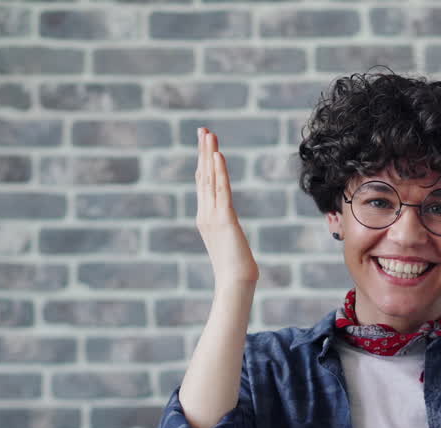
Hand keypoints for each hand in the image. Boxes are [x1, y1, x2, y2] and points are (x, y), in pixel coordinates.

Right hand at [194, 127, 257, 288]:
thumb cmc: (236, 269)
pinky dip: (219, 171)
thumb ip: (228, 231)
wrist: (235, 284)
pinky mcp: (224, 219)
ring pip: (210, 178)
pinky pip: (221, 190)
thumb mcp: (231, 243)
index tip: (205, 144)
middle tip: (203, 130)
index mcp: (206, 218)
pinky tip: (217, 155)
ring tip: (209, 134)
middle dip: (203, 152)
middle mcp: (205, 213)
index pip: (204, 184)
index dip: (204, 163)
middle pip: (203, 176)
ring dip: (209, 154)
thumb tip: (231, 227)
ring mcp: (212, 215)